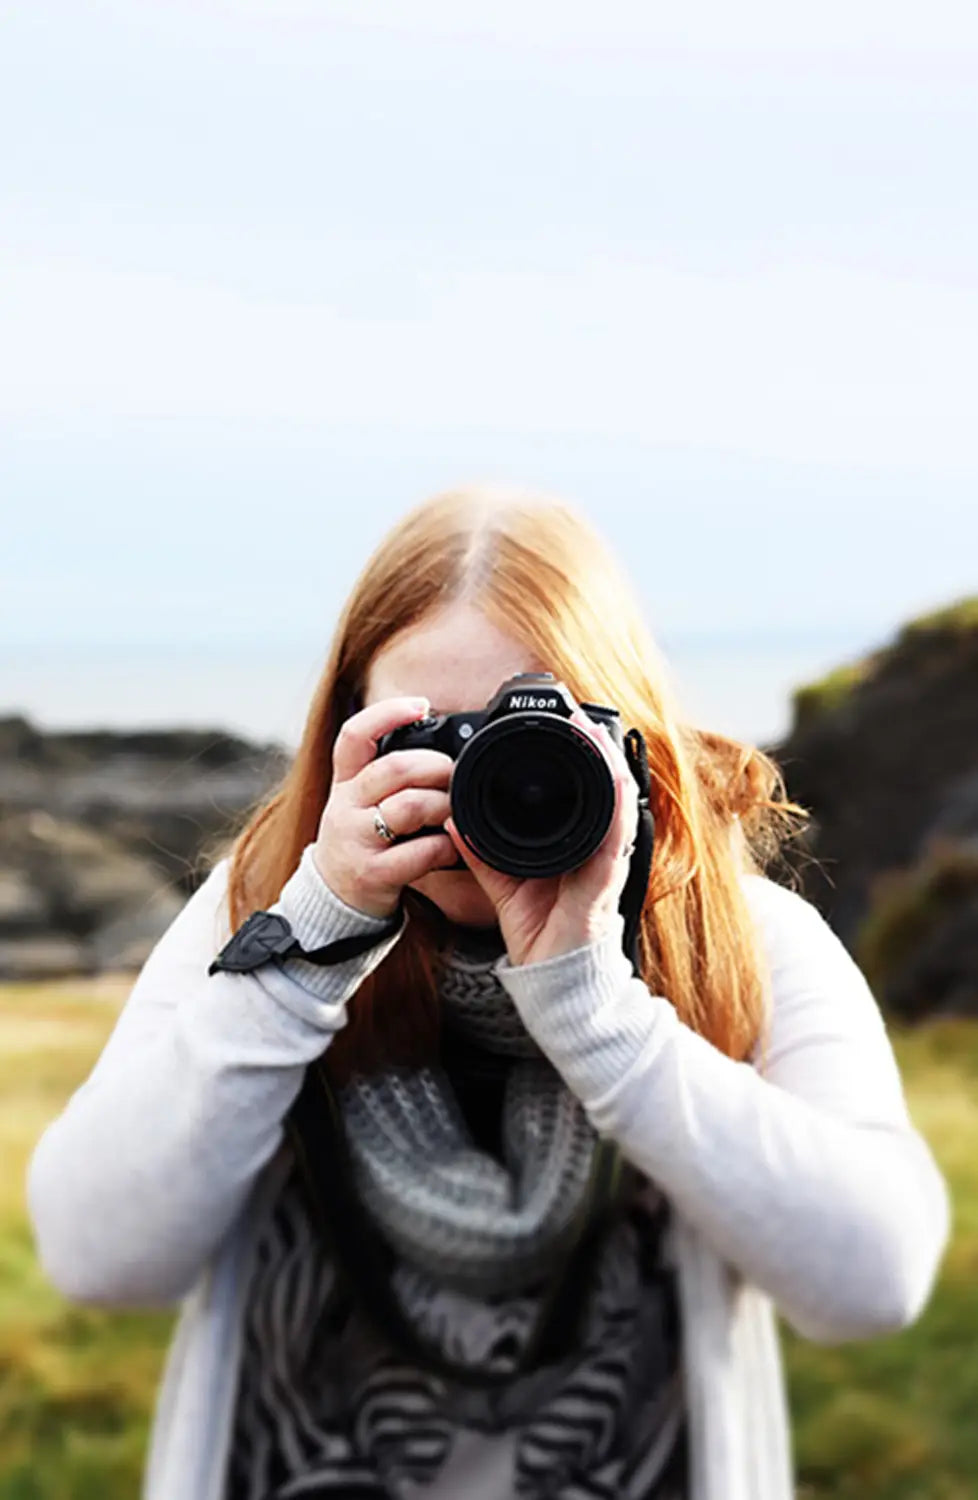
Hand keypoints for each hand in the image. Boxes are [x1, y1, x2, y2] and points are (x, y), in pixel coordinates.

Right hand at [313, 696, 456, 918]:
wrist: (334, 897)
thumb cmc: (360, 838)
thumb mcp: (360, 799)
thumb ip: (387, 772)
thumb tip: (438, 739)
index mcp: (345, 781)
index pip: (355, 736)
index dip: (386, 713)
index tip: (420, 705)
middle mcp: (346, 806)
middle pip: (394, 768)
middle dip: (436, 766)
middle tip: (455, 774)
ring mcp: (357, 840)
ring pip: (410, 807)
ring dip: (444, 805)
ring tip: (454, 811)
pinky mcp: (373, 873)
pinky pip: (421, 852)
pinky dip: (446, 846)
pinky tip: (451, 846)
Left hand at [445, 715, 639, 966]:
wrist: (551, 980)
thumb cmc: (538, 931)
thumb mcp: (501, 882)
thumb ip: (481, 850)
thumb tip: (453, 819)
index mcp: (575, 843)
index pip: (583, 790)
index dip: (578, 756)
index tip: (563, 723)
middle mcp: (596, 847)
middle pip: (606, 788)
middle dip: (596, 749)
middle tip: (579, 714)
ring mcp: (605, 864)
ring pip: (616, 805)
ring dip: (608, 767)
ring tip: (595, 732)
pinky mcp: (605, 884)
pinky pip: (615, 841)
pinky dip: (616, 809)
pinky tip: (615, 781)